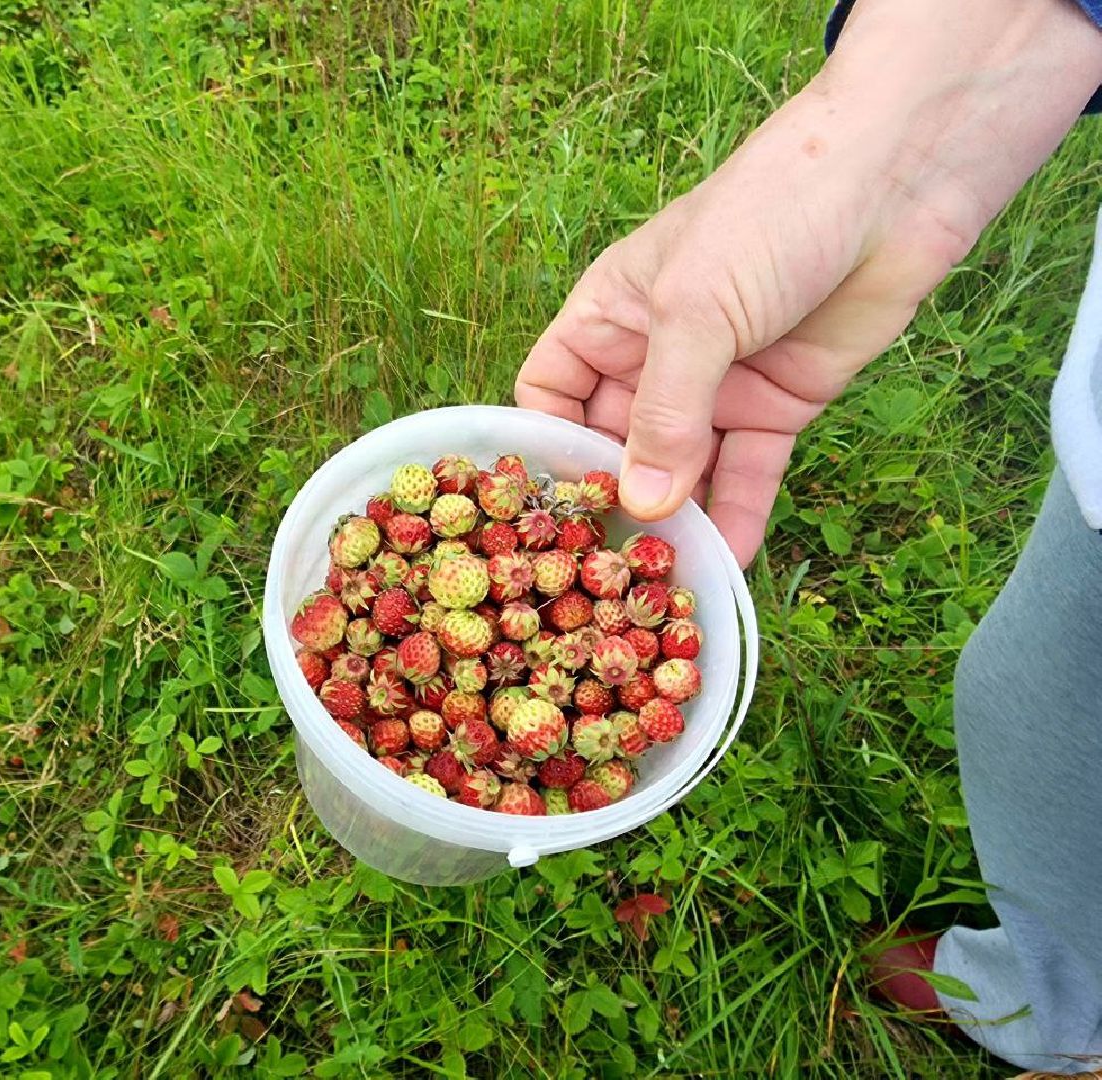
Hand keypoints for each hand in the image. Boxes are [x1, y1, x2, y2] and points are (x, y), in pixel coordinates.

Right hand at [516, 0, 1101, 562]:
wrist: (897, 178)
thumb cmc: (768, 215)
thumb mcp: (695, 310)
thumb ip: (664, 412)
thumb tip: (640, 504)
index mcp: (608, 317)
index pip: (551, 395)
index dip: (545, 450)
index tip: (546, 513)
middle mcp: (653, 357)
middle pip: (615, 445)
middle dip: (613, 501)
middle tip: (606, 570)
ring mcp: (717, 386)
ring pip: (681, 471)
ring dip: (675, 521)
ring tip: (663, 582)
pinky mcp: (778, 407)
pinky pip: (747, 474)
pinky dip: (737, 514)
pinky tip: (727, 561)